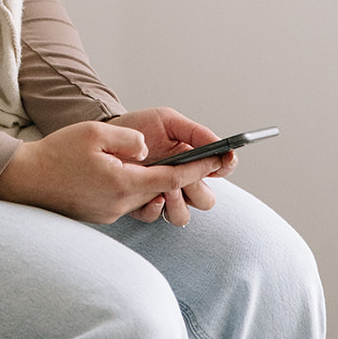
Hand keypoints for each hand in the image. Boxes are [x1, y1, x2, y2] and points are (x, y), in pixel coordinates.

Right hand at [0, 117, 226, 225]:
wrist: (25, 180)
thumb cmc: (58, 153)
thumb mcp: (94, 133)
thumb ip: (127, 140)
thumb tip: (146, 149)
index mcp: (124, 183)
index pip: (172, 180)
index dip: (197, 170)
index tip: (218, 161)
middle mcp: (122, 204)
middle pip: (163, 193)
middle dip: (181, 179)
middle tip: (198, 162)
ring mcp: (112, 213)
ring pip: (145, 197)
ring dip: (154, 183)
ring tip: (156, 165)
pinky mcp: (102, 215)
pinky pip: (127, 201)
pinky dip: (133, 188)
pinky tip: (121, 173)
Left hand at [108, 108, 236, 224]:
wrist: (111, 134)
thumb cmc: (141, 126)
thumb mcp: (168, 121)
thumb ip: (195, 132)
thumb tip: (220, 145)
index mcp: (193, 161)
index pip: (221, 169)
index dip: (226, 166)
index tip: (222, 159)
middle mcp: (182, 182)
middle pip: (206, 200)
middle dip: (197, 189)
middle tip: (184, 177)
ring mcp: (164, 195)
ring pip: (183, 216)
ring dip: (178, 203)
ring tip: (166, 187)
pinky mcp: (143, 204)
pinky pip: (156, 217)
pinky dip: (156, 209)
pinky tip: (153, 196)